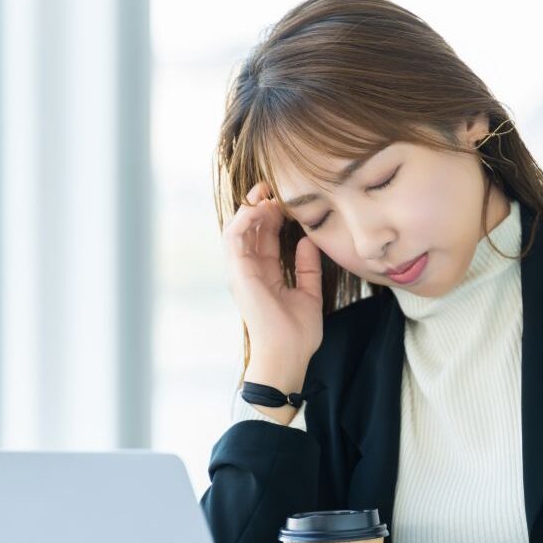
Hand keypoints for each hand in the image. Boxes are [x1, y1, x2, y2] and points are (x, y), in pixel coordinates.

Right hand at [222, 180, 323, 370]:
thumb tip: (308, 240)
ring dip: (250, 208)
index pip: (264, 237)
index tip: (288, 200)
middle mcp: (249, 271)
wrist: (288, 355)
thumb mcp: (309, 293)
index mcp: (264, 275)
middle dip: (259, 205)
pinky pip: (234, 238)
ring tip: (267, 194)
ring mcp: (241, 272)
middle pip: (249, 229)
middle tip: (275, 188)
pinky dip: (244, 219)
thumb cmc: (298, 333)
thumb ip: (307, 267)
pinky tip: (260, 207)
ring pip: (237, 228)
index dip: (273, 216)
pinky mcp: (238, 273)